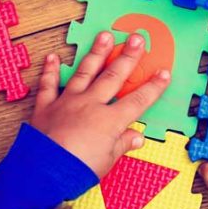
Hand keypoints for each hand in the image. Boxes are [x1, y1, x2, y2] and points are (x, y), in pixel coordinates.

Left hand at [31, 31, 170, 177]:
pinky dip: (50, 71)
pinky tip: (53, 57)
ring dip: (96, 53)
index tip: (164, 73)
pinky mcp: (46, 107)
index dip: (153, 87)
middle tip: (136, 38)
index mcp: (110, 121)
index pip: (138, 100)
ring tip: (105, 35)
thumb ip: (122, 145)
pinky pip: (48, 85)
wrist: (43, 173)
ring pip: (85, 73)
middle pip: (113, 77)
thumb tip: (137, 137)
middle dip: (128, 57)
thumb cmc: (78, 170)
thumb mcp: (107, 161)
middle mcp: (90, 105)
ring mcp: (67, 103)